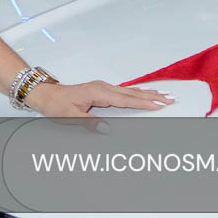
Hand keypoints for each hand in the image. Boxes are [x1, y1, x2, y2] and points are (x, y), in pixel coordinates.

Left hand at [24, 80, 173, 117]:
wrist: (47, 95)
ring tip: (164, 95)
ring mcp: (103, 87)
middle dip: (153, 96)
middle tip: (171, 99)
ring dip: (148, 93)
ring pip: (130, 91)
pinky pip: (124, 91)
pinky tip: (144, 94)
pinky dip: (137, 93)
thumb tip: (107, 129)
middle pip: (133, 93)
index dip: (143, 102)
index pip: (126, 99)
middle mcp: (103, 87)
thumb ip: (90, 123)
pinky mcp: (102, 90)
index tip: (159, 105)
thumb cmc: (57, 105)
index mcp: (98, 93)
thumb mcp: (71, 117)